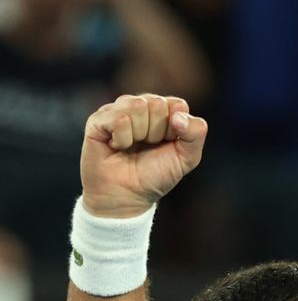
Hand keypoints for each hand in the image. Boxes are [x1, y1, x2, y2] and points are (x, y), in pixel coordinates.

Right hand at [80, 94, 207, 217]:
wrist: (127, 196)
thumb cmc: (155, 175)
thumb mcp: (187, 158)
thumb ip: (196, 133)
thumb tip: (178, 116)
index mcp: (163, 111)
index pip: (178, 104)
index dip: (176, 129)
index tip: (167, 144)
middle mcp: (140, 106)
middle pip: (157, 104)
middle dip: (157, 132)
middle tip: (147, 147)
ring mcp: (117, 110)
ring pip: (137, 106)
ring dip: (139, 134)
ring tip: (132, 147)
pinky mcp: (98, 119)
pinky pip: (119, 118)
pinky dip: (123, 139)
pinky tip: (117, 147)